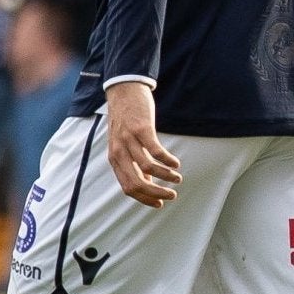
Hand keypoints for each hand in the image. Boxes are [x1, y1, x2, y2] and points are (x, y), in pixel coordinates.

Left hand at [105, 81, 182, 206]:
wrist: (123, 91)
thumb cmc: (125, 119)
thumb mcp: (123, 144)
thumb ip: (131, 162)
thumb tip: (145, 181)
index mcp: (115, 159)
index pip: (128, 188)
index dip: (145, 199)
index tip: (160, 202)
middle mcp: (119, 152)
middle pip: (137, 183)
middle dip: (156, 193)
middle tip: (172, 194)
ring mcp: (129, 140)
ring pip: (148, 168)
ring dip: (166, 176)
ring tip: (178, 177)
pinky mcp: (141, 129)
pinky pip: (156, 150)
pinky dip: (167, 161)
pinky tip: (176, 163)